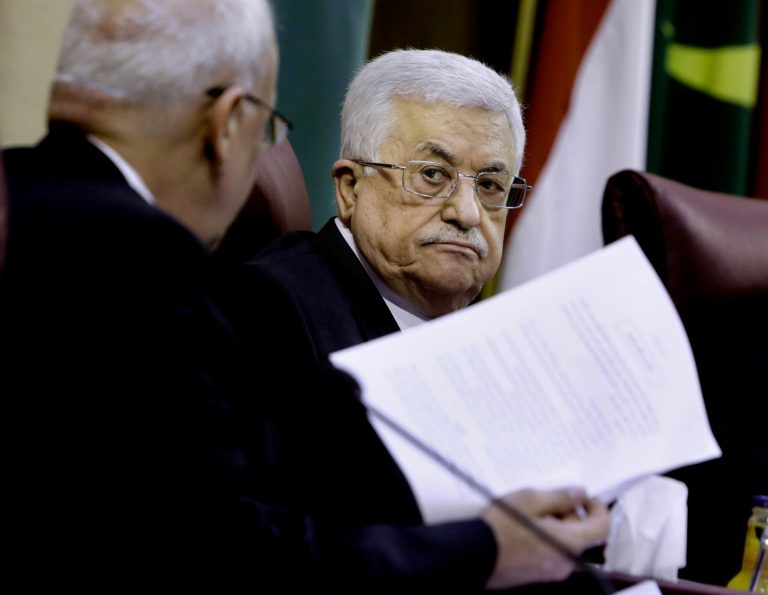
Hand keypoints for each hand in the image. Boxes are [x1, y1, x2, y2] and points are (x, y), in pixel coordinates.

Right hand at [482, 486, 608, 589]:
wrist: (473, 554)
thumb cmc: (501, 525)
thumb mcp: (530, 500)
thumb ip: (559, 497)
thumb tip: (579, 494)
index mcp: (568, 543)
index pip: (601, 528)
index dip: (597, 508)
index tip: (585, 496)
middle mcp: (564, 562)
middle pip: (580, 534)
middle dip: (568, 514)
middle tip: (545, 498)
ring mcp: (550, 571)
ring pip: (563, 542)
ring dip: (554, 525)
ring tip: (529, 511)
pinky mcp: (535, 574)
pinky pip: (550, 552)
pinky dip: (544, 537)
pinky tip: (522, 526)